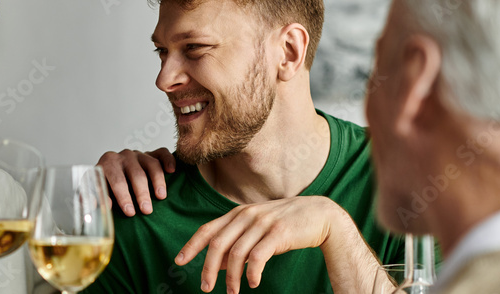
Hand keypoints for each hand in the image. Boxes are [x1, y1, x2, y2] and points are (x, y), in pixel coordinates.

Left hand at [97, 148, 174, 215]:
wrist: (113, 179)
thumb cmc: (105, 189)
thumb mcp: (93, 193)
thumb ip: (91, 198)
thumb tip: (96, 205)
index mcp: (106, 164)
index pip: (114, 179)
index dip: (121, 196)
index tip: (129, 212)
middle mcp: (123, 156)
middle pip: (134, 173)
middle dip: (140, 193)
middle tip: (146, 210)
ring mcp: (138, 154)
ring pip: (150, 165)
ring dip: (157, 181)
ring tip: (160, 197)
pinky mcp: (152, 154)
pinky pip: (162, 153)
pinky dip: (168, 160)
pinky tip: (171, 171)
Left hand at [174, 196, 351, 292]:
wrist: (320, 215)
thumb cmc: (285, 224)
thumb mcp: (257, 229)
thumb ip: (236, 242)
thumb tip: (215, 264)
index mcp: (238, 213)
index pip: (207, 229)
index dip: (192, 246)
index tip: (179, 261)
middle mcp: (247, 215)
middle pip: (217, 244)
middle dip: (208, 269)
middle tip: (206, 288)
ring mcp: (262, 223)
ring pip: (236, 254)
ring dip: (231, 277)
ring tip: (232, 293)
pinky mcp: (278, 233)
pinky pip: (257, 257)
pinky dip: (252, 273)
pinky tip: (253, 283)